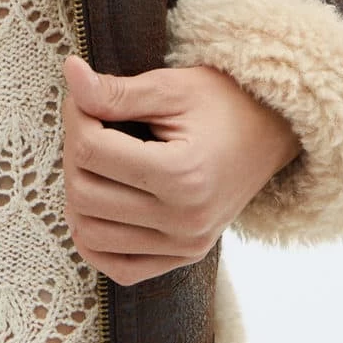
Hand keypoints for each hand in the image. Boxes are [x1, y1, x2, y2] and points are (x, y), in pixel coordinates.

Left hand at [61, 55, 301, 285]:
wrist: (272, 132)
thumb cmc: (223, 102)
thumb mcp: (170, 87)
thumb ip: (116, 91)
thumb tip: (70, 73)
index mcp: (181, 174)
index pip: (91, 152)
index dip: (76, 117)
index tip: (85, 98)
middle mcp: (184, 220)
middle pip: (85, 195)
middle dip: (74, 153)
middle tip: (89, 125)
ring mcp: (185, 245)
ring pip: (92, 234)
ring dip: (78, 194)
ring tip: (96, 160)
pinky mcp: (185, 258)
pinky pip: (121, 269)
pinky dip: (96, 242)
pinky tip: (98, 206)